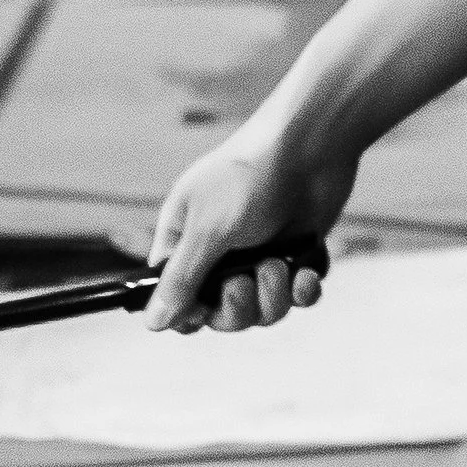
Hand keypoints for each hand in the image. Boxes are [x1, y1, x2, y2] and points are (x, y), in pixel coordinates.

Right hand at [143, 121, 357, 332]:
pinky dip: (302, 291)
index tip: (205, 312)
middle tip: (248, 279)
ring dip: (272, 296)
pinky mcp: (296, 254)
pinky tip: (305, 273)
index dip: (190, 315)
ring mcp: (260, 254)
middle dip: (238, 306)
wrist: (313, 143)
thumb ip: (182, 279)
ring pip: (261, 309)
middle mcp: (220, 251)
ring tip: (278, 264)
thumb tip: (152, 324)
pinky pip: (296, 296)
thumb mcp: (208, 229)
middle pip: (221, 313)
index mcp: (184, 240)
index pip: (175, 299)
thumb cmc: (251, 177)